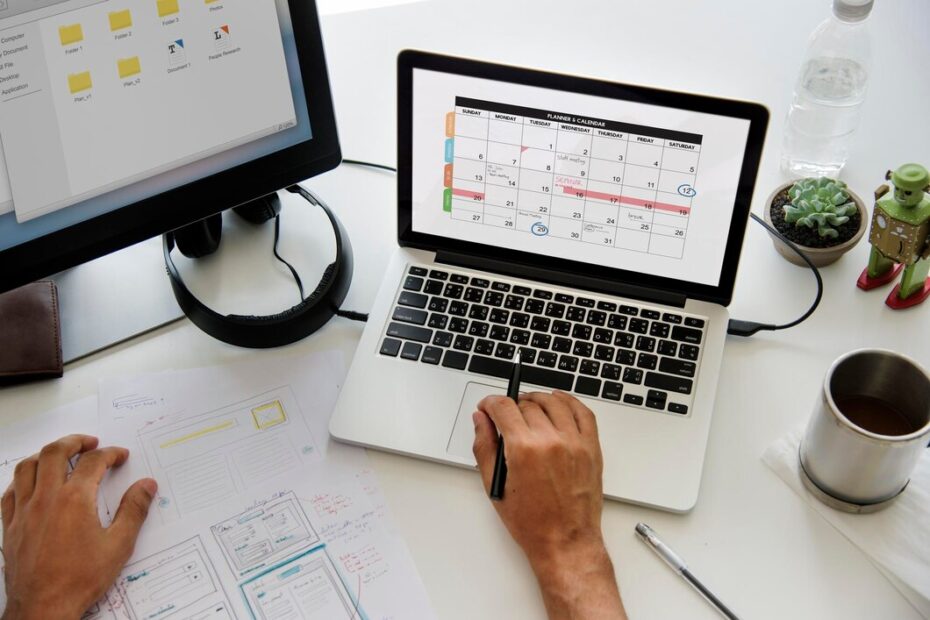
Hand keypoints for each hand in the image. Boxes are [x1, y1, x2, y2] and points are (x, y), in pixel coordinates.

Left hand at [1, 435, 156, 619]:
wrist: (43, 607)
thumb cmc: (79, 579)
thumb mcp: (118, 545)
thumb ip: (134, 510)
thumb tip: (146, 486)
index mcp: (74, 500)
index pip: (94, 462)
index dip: (110, 454)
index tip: (120, 456)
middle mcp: (46, 499)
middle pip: (55, 453)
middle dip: (75, 441)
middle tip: (89, 442)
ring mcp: (24, 511)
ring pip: (28, 467)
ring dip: (45, 454)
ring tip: (60, 454)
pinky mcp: (10, 526)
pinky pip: (9, 492)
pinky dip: (21, 480)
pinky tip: (31, 483)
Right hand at [472, 391, 625, 619]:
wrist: (566, 542)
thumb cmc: (533, 523)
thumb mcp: (497, 486)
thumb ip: (484, 447)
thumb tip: (481, 421)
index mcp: (524, 449)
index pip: (503, 407)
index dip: (490, 402)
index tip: (487, 407)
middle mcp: (550, 440)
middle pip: (527, 403)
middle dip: (511, 406)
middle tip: (506, 417)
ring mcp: (574, 442)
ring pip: (554, 402)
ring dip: (538, 400)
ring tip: (529, 407)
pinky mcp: (591, 448)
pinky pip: (583, 412)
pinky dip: (569, 402)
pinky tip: (559, 403)